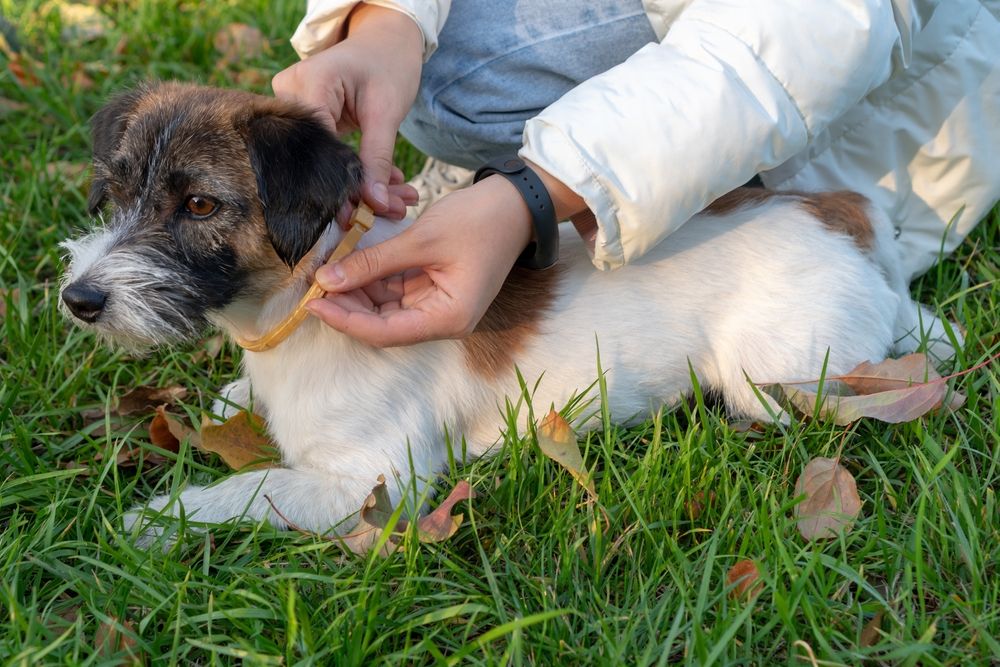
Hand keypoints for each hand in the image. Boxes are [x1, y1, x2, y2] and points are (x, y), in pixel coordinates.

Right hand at [272, 5, 421, 217]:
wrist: (385, 42)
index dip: (339, 184)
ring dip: (357, 184)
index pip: (318, 146)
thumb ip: (378, 159)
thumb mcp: (387, 112)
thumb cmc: (388, 65)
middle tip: (389, 211)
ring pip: (321, 160)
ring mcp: (292, 104)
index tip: (364, 214)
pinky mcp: (303, 118)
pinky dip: (353, 170)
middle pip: (316, 157)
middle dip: (354, 189)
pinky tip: (382, 187)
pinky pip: (324, 153)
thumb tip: (375, 204)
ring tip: (394, 202)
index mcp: (312, 82)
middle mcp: (291, 92)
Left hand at [305, 176, 533, 346]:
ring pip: (385, 310)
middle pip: (382, 325)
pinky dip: (370, 280)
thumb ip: (373, 262)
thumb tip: (326, 280)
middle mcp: (443, 320)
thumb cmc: (479, 221)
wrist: (516, 203)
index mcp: (448, 318)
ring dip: (356, 293)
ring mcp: (438, 306)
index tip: (313, 304)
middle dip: (347, 307)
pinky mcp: (433, 289)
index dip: (346, 321)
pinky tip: (347, 266)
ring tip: (326, 273)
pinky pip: (394, 292)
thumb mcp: (421, 240)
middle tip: (313, 285)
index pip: (385, 333)